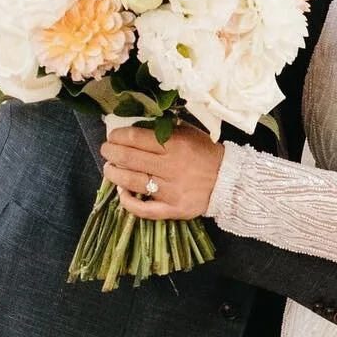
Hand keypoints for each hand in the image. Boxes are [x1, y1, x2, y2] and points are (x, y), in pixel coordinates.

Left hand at [102, 125, 223, 218]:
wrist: (231, 180)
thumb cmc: (207, 153)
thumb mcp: (189, 133)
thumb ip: (165, 129)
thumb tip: (136, 126)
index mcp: (175, 145)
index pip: (136, 138)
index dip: (117, 136)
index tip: (112, 137)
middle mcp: (171, 167)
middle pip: (129, 159)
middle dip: (110, 153)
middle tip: (106, 151)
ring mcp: (172, 191)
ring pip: (132, 182)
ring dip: (114, 174)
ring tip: (109, 170)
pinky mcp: (175, 209)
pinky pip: (145, 210)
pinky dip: (129, 203)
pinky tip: (122, 195)